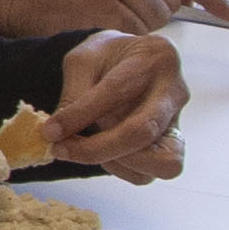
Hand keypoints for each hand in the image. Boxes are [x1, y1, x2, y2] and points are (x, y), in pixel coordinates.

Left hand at [46, 31, 186, 179]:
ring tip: (86, 148)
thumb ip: (73, 93)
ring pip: (159, 162)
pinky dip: (121, 169)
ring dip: (114, 162)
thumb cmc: (108, 56)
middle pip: (143, 132)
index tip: (51, 131)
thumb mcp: (84, 60)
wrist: (133, 59)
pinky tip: (102, 152)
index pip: (118, 91)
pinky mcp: (171, 146)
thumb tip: (56, 134)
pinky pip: (149, 173)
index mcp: (156, 57)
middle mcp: (175, 91)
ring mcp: (178, 122)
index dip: (81, 114)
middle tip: (63, 149)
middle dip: (98, 148)